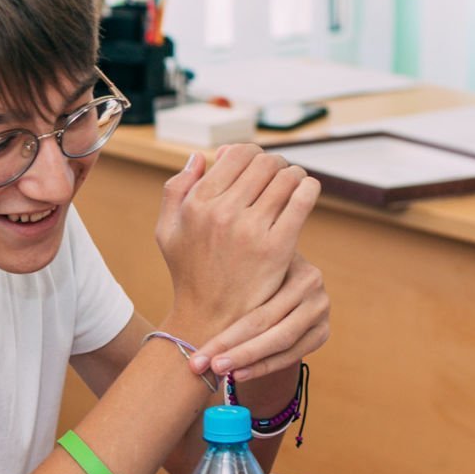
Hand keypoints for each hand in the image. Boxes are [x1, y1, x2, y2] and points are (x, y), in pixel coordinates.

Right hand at [155, 145, 320, 337]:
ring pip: (286, 176)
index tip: (255, 165)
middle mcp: (222, 212)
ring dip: (293, 174)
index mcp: (196, 204)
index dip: (250, 153)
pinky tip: (305, 192)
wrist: (210, 320)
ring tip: (291, 184)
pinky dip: (308, 188)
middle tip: (277, 174)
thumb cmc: (189, 273)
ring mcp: (251, 230)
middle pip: (264, 162)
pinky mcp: (277, 247)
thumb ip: (176, 189)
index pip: (237, 154)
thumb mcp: (167, 230)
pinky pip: (302, 199)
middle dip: (274, 163)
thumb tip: (199, 157)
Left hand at [190, 254, 329, 382]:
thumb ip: (228, 275)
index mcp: (290, 258)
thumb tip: (183, 282)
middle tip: (201, 365)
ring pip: (282, 342)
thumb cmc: (247, 275)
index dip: (226, 331)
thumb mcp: (242, 266)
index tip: (196, 351)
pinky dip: (264, 366)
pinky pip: (293, 354)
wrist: (276, 287)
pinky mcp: (323, 331)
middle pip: (268, 324)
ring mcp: (321, 308)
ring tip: (219, 370)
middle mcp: (312, 282)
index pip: (255, 304)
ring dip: (248, 360)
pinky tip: (239, 374)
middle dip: (231, 348)